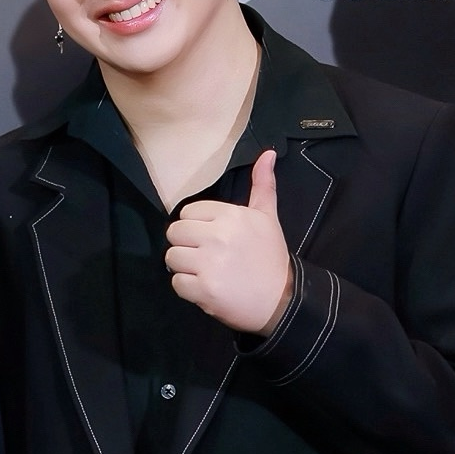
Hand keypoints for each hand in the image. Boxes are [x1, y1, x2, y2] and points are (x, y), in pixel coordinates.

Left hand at [165, 149, 293, 334]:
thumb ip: (263, 185)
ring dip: (185, 267)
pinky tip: (207, 288)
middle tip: (206, 257)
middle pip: (174, 233)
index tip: (213, 239)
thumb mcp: (268, 218)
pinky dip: (188, 289)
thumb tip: (267, 153)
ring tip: (207, 272)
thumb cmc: (271, 257)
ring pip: (172, 257)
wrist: (282, 301)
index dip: (197, 227)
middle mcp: (218, 236)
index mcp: (232, 216)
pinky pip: (176, 282)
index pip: (188, 212)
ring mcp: (209, 263)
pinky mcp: (203, 289)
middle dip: (186, 245)